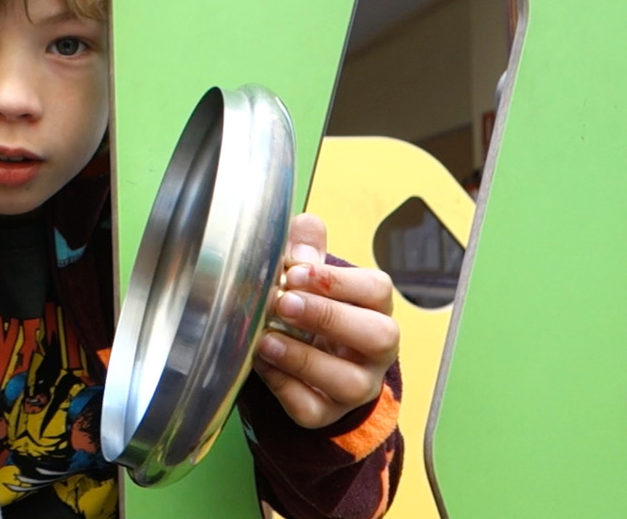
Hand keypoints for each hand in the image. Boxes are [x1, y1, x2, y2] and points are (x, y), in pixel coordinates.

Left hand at [253, 213, 399, 428]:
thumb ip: (307, 250)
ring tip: (265, 338)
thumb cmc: (310, 310)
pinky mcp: (328, 413)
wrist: (303, 364)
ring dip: (303, 358)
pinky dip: (283, 388)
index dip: (338, 281)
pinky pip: (313, 409)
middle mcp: (376, 350)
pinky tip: (260, 365)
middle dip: (328, 317)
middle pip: (378, 337)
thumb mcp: (308, 277)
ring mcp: (357, 386)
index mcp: (374, 308)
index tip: (296, 272)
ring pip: (348, 382)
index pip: (377, 291)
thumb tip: (304, 226)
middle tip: (284, 303)